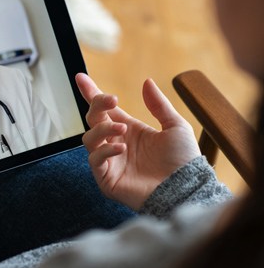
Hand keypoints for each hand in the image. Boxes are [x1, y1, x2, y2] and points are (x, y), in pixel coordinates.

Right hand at [75, 73, 200, 209]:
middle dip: (97, 106)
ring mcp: (110, 161)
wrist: (186, 189)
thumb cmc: (183, 161)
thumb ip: (159, 105)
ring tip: (122, 129)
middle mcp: (115, 143)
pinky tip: (122, 148)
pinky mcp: (106, 178)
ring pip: (89, 138)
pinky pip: (95, 160)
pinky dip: (105, 151)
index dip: (91, 93)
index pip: (105, 109)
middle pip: (93, 119)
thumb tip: (146, 82)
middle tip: (111, 100)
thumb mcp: (175, 127)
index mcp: (129, 130)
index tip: (80, 77)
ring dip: (102, 129)